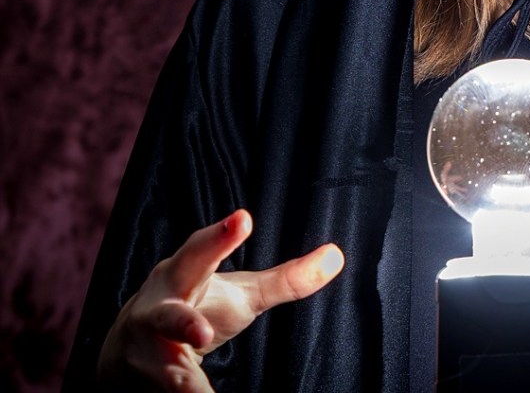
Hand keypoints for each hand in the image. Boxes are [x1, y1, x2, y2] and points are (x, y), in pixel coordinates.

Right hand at [97, 209, 342, 391]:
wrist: (126, 350)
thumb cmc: (199, 306)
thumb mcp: (241, 291)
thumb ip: (285, 279)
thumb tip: (338, 255)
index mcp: (184, 274)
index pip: (201, 250)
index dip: (221, 236)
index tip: (244, 218)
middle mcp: (158, 312)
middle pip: (168, 315)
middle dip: (183, 323)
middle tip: (204, 333)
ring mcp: (146, 353)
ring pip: (163, 370)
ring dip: (180, 383)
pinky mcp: (144, 386)